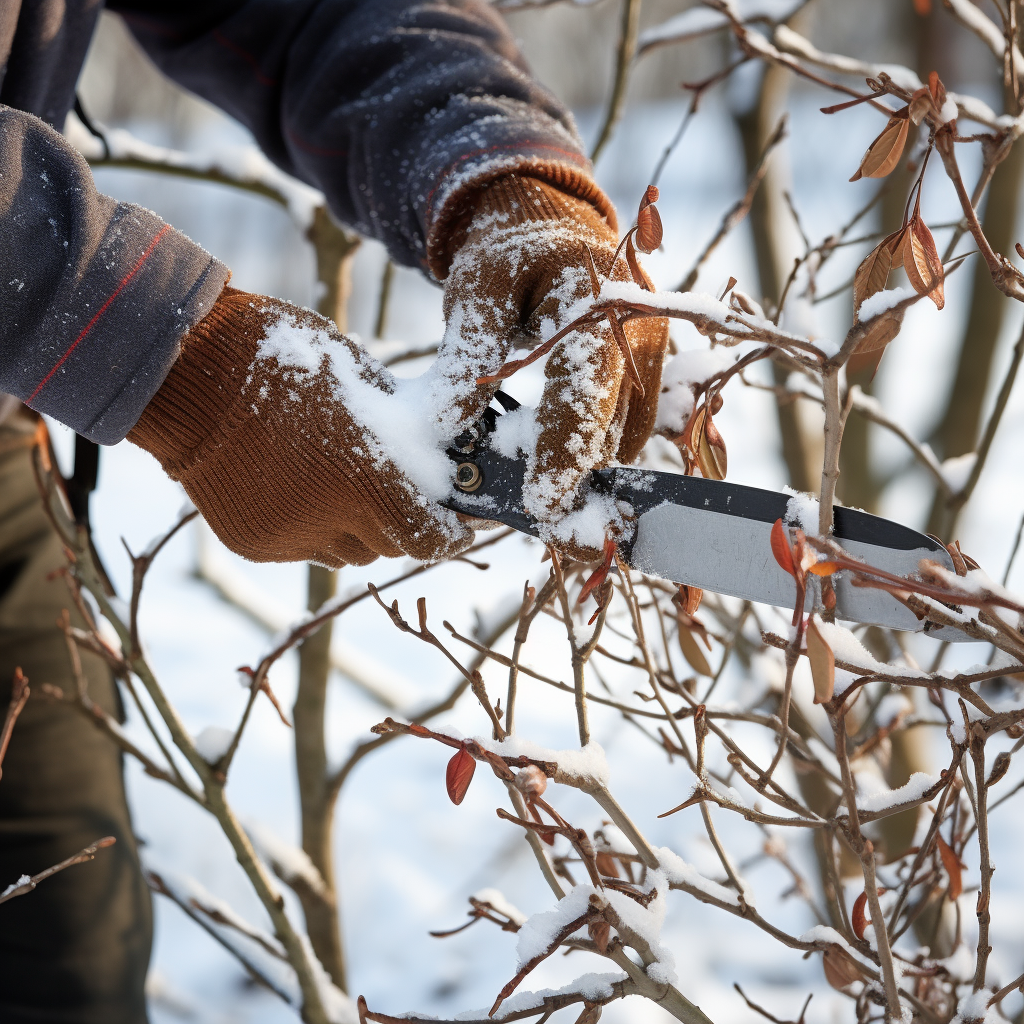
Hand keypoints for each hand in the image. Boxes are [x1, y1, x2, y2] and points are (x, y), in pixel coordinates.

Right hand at [128, 288, 472, 567]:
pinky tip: (297, 485)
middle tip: (398, 489)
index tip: (458, 525)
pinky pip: (306, 548)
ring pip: (350, 553)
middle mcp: (333, 522)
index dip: (450, 536)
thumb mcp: (363, 382)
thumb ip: (400, 432)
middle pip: (392, 548)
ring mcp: (290, 537)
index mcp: (370, 481)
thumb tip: (434, 453)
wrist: (187, 371)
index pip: (431, 541)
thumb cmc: (285, 358)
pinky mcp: (256, 545)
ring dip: (360, 529)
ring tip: (342, 482)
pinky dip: (315, 527)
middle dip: (403, 523)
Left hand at [439, 175, 668, 559]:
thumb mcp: (478, 285)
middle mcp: (636, 328)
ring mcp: (649, 352)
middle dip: (581, 478)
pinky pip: (628, 426)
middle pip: (613, 420)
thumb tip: (451, 422)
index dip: (565, 449)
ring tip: (555, 513)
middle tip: (549, 527)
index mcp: (595, 297)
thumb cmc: (509, 252)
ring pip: (625, 432)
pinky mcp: (646, 371)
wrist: (551, 225)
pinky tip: (564, 477)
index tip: (543, 502)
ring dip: (591, 472)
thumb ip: (469, 348)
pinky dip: (596, 454)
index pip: (584, 385)